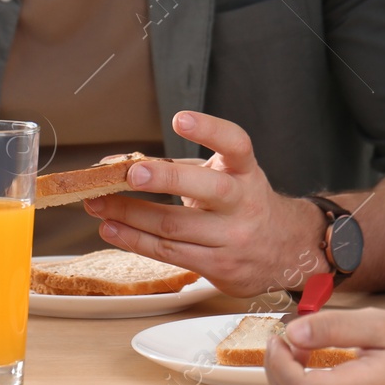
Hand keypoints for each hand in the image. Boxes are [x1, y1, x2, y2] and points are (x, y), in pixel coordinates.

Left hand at [84, 111, 325, 296]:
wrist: (286, 251)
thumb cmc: (241, 204)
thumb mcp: (222, 176)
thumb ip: (176, 166)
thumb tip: (115, 163)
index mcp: (245, 171)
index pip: (235, 144)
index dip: (209, 129)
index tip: (180, 119)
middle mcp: (243, 202)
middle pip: (205, 188)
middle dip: (164, 179)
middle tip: (130, 173)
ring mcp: (232, 237)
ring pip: (174, 225)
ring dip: (130, 215)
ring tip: (99, 205)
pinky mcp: (218, 265)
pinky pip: (169, 252)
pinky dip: (135, 240)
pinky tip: (113, 230)